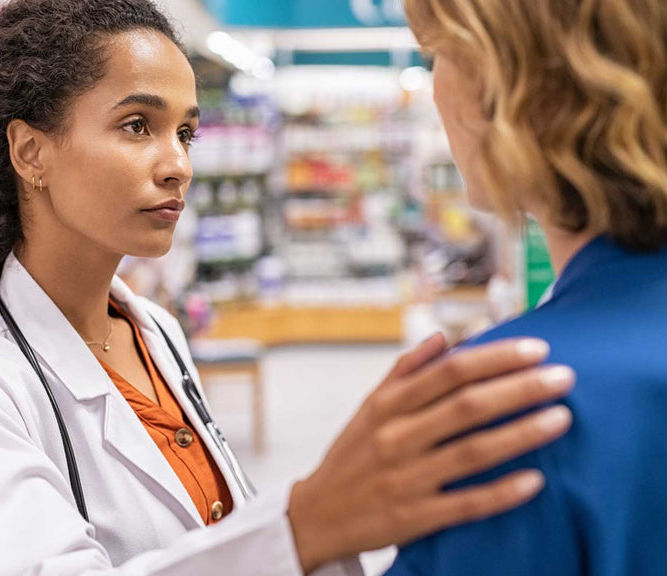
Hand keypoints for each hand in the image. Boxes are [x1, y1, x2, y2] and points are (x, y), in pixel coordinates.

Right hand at [287, 334, 573, 571]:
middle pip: (466, 407)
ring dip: (521, 433)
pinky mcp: (415, 517)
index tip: (536, 349)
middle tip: (564, 377)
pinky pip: (466, 504)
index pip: (449, 372)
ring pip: (472, 452)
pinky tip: (535, 481)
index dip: (495, 358)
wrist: (316, 515)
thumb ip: (405, 372)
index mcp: (386, 406)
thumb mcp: (368, 408)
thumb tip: (444, 337)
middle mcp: (396, 438)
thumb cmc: (351, 457)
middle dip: (520, 388)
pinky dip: (501, 492)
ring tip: (562, 418)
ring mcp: (406, 478)